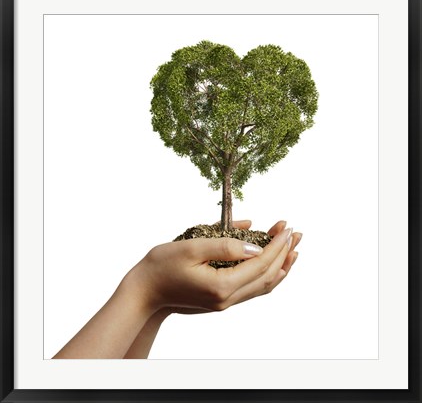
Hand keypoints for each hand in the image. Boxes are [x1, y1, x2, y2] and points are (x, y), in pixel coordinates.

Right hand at [126, 219, 300, 314]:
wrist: (145, 292)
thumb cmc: (162, 265)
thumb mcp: (191, 248)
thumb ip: (224, 246)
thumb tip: (255, 246)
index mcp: (221, 285)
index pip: (261, 264)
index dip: (277, 245)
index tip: (287, 228)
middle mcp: (228, 299)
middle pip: (268, 277)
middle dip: (284, 253)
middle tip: (296, 233)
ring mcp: (225, 303)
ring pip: (264, 286)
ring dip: (281, 266)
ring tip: (293, 249)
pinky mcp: (221, 301)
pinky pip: (253, 290)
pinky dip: (268, 276)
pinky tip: (273, 266)